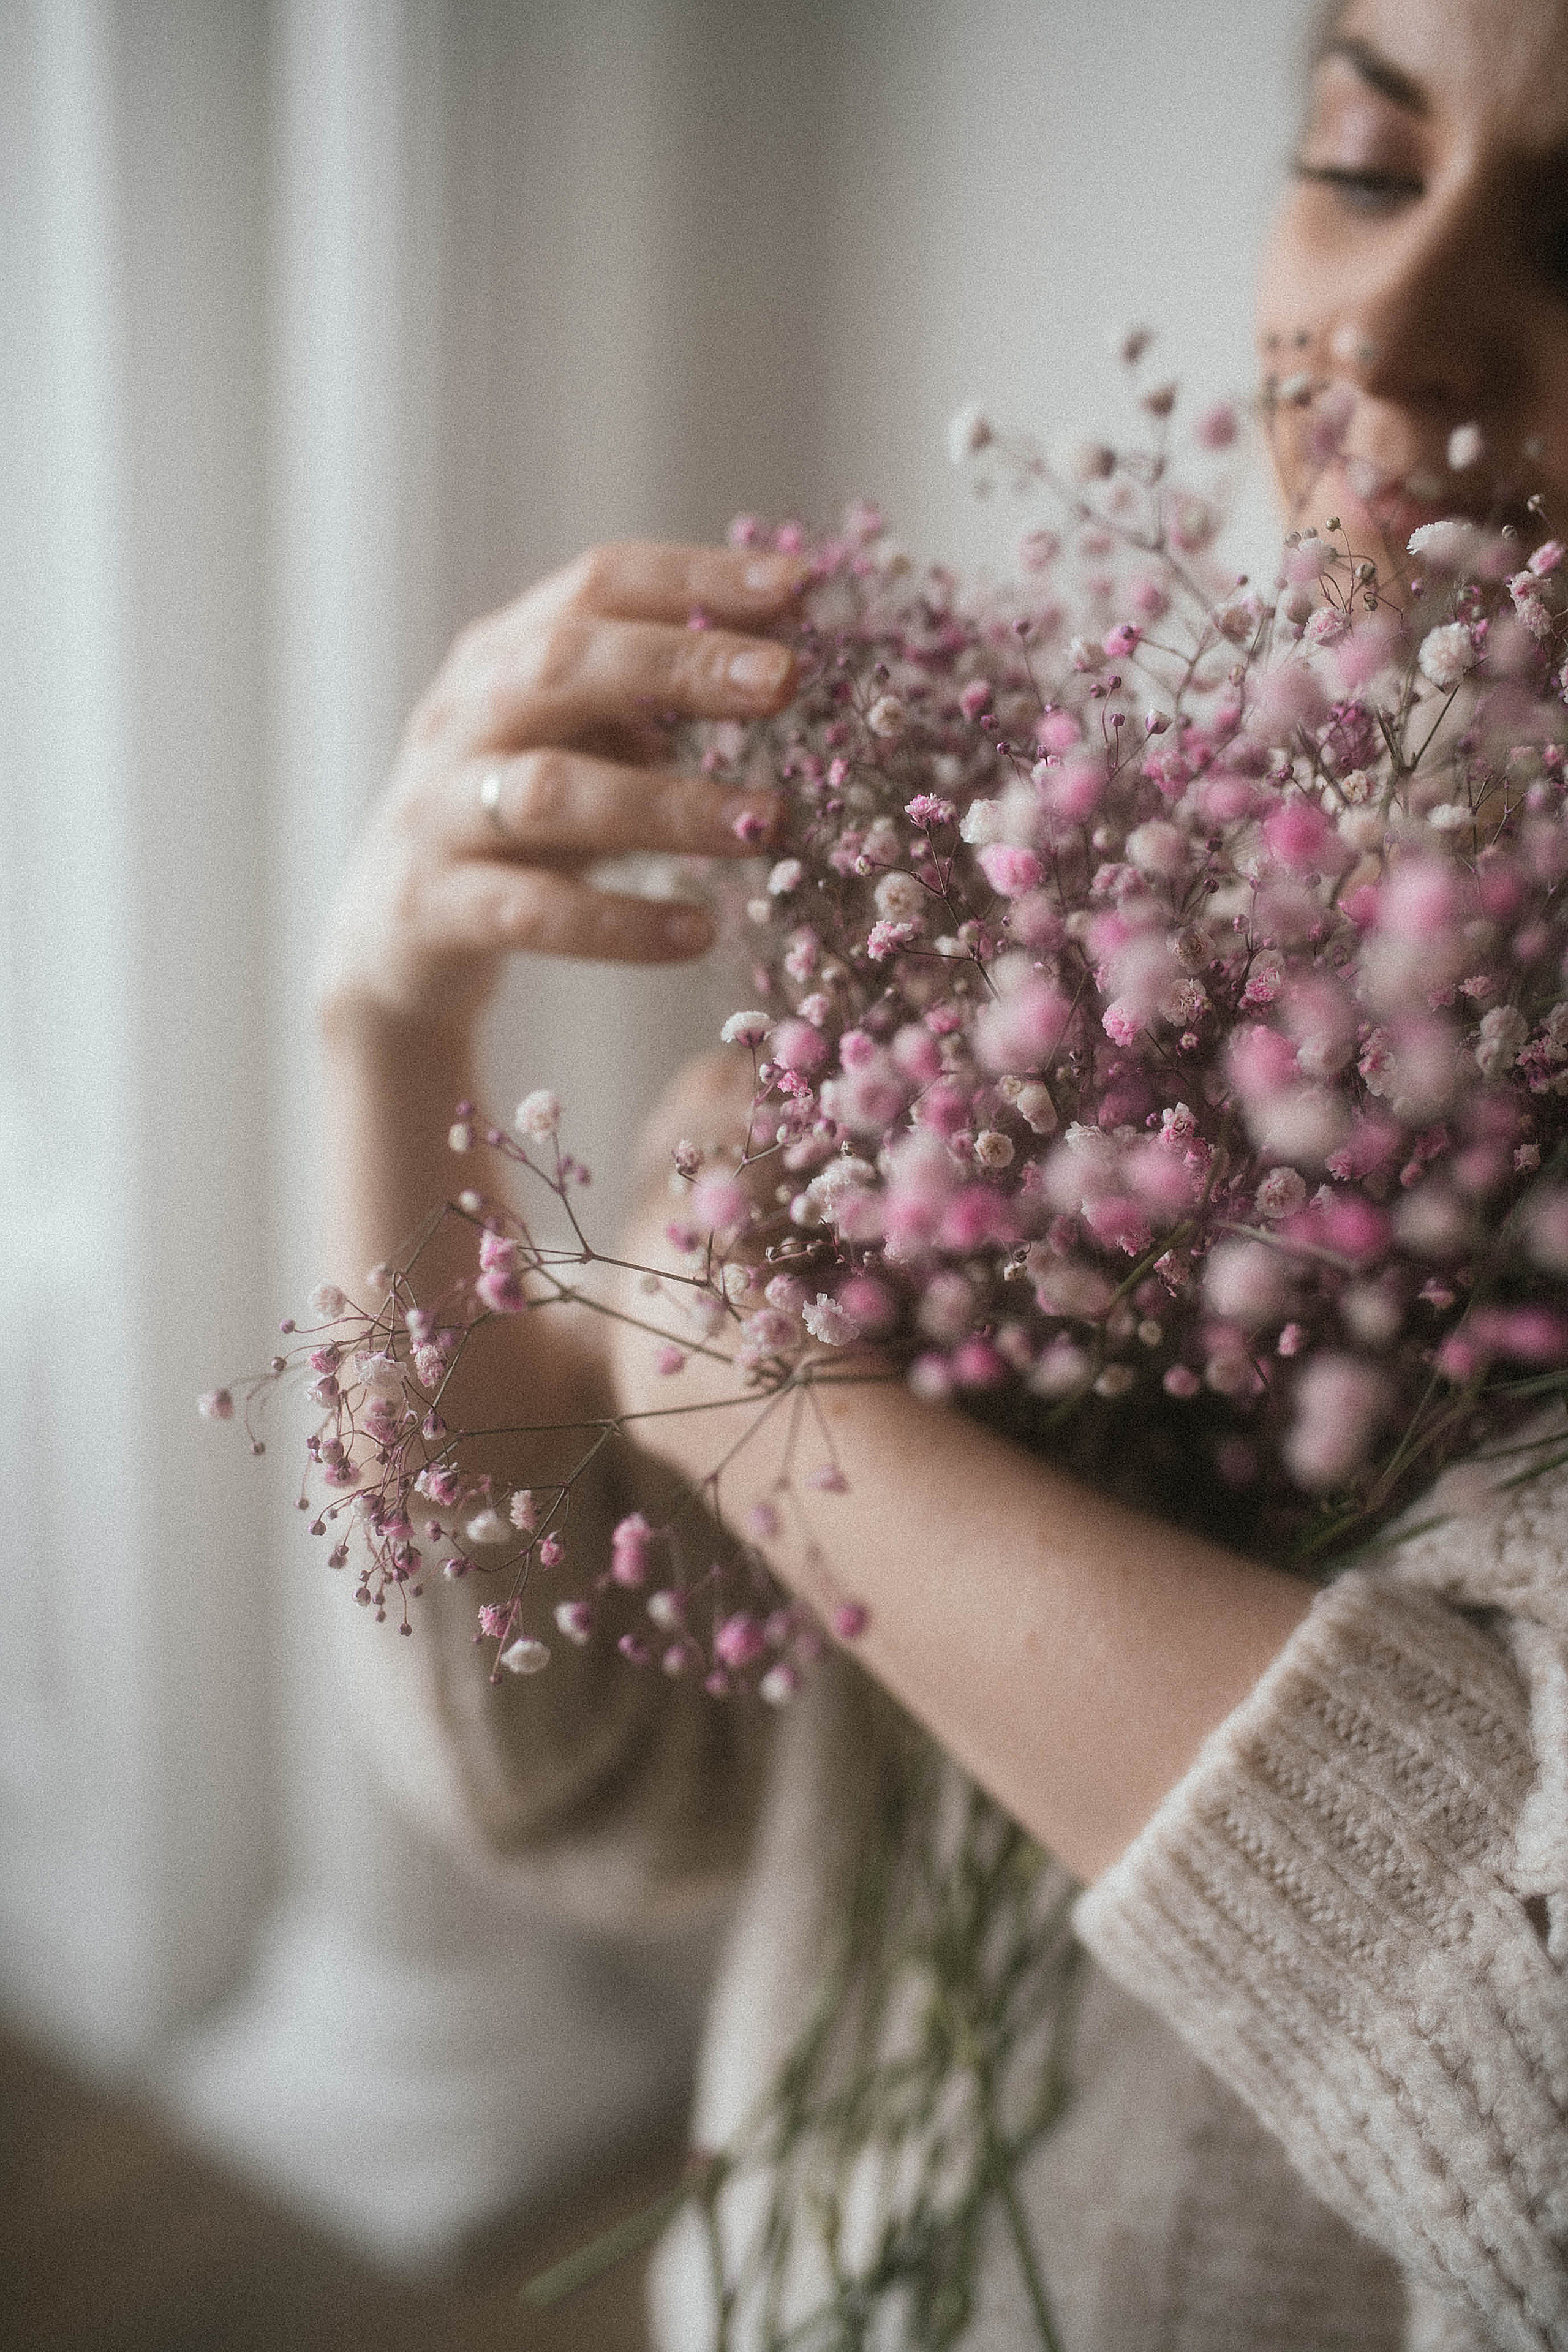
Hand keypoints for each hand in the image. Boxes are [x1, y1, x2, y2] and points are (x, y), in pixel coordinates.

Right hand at [316, 540, 805, 1040]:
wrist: (385, 944)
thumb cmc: (510, 830)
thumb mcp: (572, 747)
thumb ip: (648, 704)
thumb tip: (780, 658)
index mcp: (499, 658)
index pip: (597, 585)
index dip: (696, 577)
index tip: (799, 584)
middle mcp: (461, 720)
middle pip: (564, 665)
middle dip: (681, 664)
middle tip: (785, 680)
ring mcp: (438, 812)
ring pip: (551, 792)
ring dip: (667, 804)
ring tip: (765, 822)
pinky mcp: (433, 908)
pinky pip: (534, 911)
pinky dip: (621, 922)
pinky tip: (697, 931)